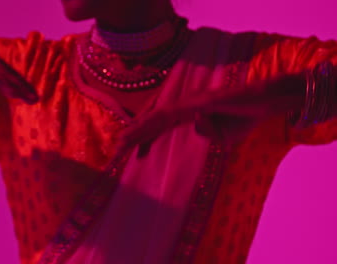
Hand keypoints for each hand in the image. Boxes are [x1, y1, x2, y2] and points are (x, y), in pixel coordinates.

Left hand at [116, 74, 304, 154]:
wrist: (266, 102)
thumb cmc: (245, 117)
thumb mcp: (224, 137)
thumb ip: (209, 133)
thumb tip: (197, 125)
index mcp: (189, 113)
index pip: (161, 126)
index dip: (146, 138)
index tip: (131, 152)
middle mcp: (186, 104)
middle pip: (154, 120)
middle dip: (135, 133)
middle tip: (116, 146)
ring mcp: (192, 102)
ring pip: (159, 116)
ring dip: (139, 129)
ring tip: (122, 141)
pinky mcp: (201, 102)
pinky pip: (175, 114)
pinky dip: (158, 122)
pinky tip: (144, 130)